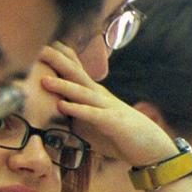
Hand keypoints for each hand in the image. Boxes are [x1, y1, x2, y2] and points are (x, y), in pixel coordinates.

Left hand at [38, 44, 175, 165]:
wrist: (151, 148)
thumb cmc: (118, 135)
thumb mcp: (90, 124)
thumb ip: (73, 116)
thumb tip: (53, 114)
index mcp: (93, 94)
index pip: (75, 71)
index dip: (61, 57)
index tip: (43, 43)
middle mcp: (99, 96)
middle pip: (76, 75)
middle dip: (58, 61)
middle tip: (40, 48)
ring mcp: (107, 107)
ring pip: (82, 93)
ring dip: (63, 86)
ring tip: (44, 80)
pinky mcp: (112, 122)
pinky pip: (92, 115)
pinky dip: (77, 110)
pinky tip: (62, 105)